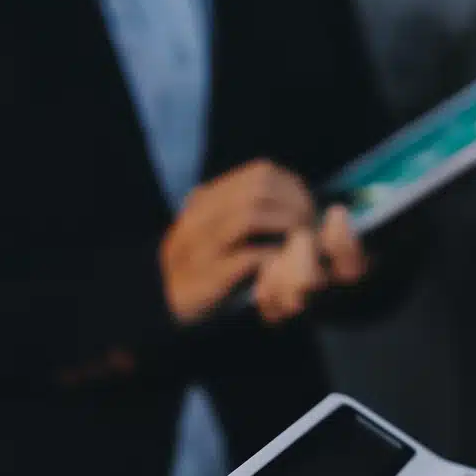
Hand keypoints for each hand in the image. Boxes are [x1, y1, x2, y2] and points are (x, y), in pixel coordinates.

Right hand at [159, 160, 366, 324]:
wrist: (165, 301)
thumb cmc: (201, 266)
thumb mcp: (212, 229)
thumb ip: (240, 210)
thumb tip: (291, 197)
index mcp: (207, 200)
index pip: (259, 173)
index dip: (293, 187)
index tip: (309, 205)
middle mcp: (201, 216)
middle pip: (258, 191)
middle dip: (293, 205)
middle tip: (311, 224)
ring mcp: (201, 244)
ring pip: (249, 216)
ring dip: (285, 225)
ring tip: (302, 239)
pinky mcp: (208, 275)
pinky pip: (247, 256)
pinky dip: (272, 255)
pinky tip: (283, 261)